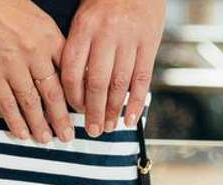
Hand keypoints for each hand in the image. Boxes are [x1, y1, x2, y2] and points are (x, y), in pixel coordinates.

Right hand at [0, 0, 73, 142]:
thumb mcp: (32, 12)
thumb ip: (45, 36)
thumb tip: (53, 58)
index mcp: (48, 35)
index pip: (69, 72)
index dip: (75, 95)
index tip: (79, 110)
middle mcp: (34, 53)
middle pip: (54, 93)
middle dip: (62, 118)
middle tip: (68, 136)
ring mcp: (12, 66)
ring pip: (32, 103)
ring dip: (40, 125)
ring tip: (46, 140)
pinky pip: (6, 104)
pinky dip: (15, 121)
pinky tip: (22, 134)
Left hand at [60, 0, 164, 136]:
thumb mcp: (84, 16)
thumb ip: (80, 47)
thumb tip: (76, 85)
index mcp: (84, 28)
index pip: (73, 71)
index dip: (72, 97)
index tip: (73, 111)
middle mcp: (106, 35)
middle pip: (96, 83)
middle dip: (93, 112)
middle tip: (91, 131)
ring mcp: (130, 39)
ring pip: (119, 84)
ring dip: (113, 110)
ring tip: (109, 127)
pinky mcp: (150, 42)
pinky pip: (142, 78)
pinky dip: (136, 101)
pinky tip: (131, 117)